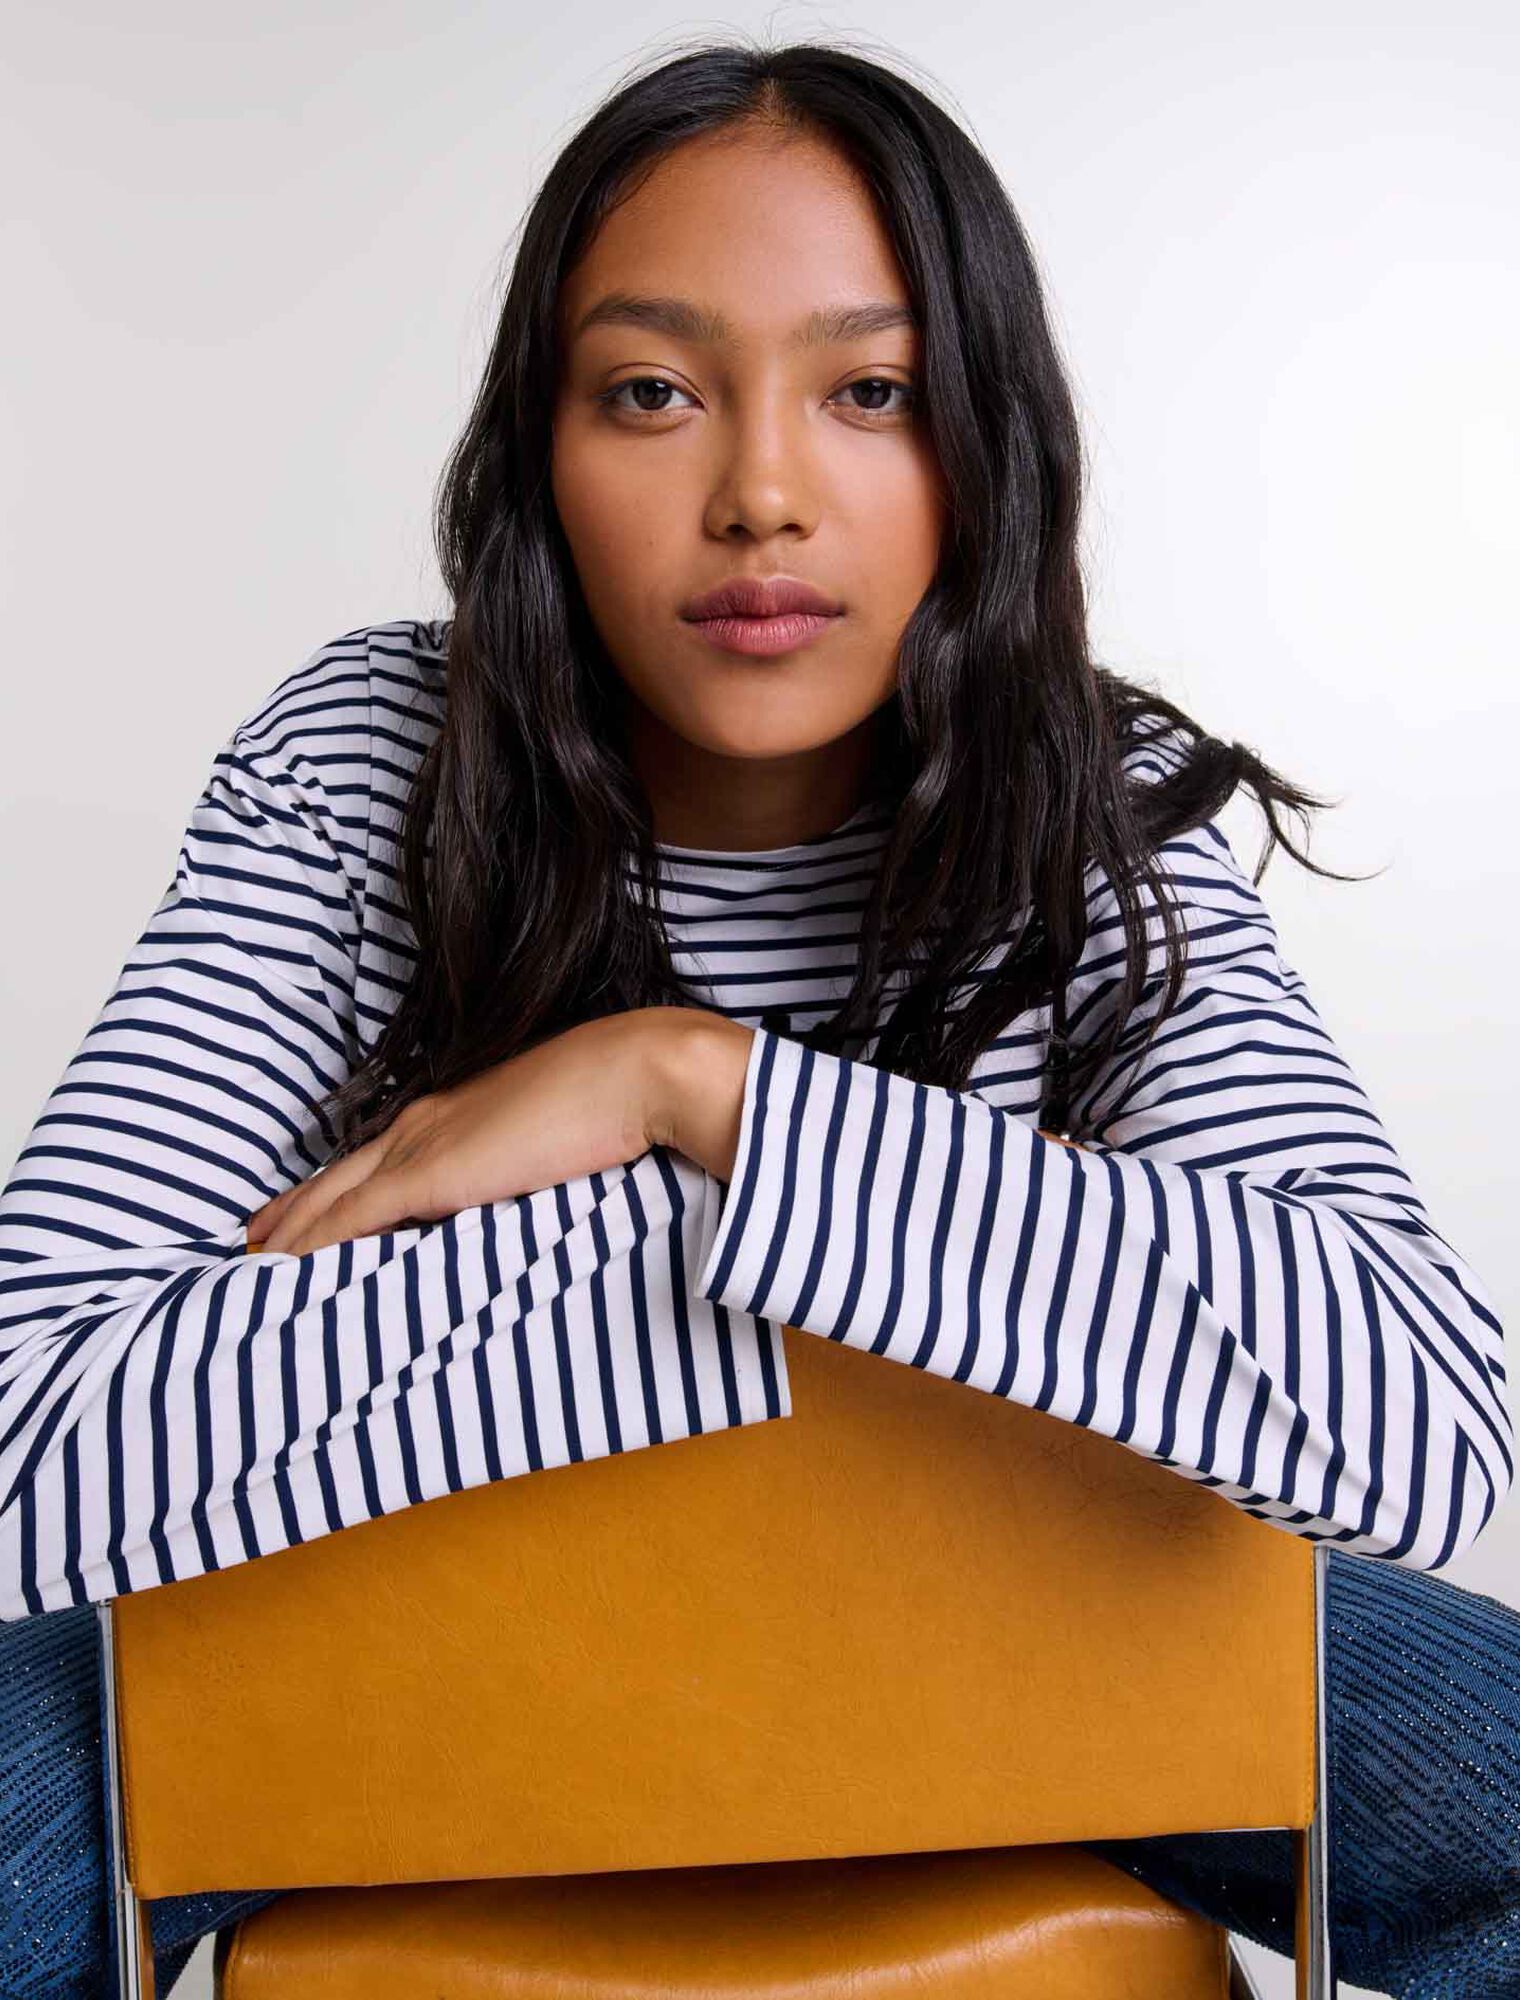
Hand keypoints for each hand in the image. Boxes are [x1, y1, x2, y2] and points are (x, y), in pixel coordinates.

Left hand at [246, 1008, 702, 1256]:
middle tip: (249, 1243)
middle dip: (290, 1212)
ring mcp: (421, 1147)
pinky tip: (281, 1270)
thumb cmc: (611, 1098)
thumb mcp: (556, 1132)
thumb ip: (529, 1158)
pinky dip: (309, 1246)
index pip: (373, 1157)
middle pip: (334, 1176)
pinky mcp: (430, 1175)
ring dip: (287, 1236)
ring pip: (328, 1199)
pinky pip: (349, 1220)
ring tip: (249, 1267)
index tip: (300, 1211)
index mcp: (451, 1113)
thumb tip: (529, 1185)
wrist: (630, 1073)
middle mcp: (423, 1125)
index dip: (331, 1187)